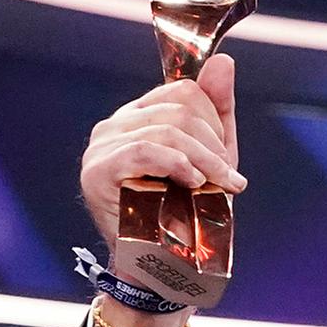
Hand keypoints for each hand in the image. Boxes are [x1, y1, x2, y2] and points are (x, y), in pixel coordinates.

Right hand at [78, 53, 244, 281]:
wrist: (169, 266)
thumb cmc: (191, 214)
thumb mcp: (214, 158)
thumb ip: (218, 110)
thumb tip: (223, 60)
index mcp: (139, 118)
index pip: (183, 92)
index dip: (214, 123)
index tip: (226, 163)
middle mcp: (115, 126)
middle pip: (179, 110)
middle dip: (214, 146)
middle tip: (229, 181)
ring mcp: (101, 147)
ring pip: (168, 130)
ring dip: (206, 162)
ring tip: (220, 188)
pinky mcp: (97, 172)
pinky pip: (144, 151)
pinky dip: (178, 165)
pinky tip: (194, 184)